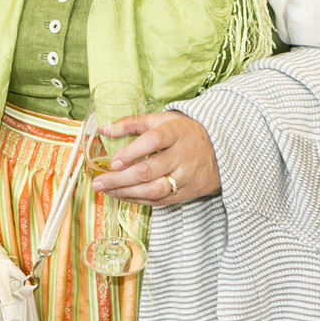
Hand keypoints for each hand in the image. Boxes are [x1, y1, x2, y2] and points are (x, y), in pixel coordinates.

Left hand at [88, 111, 220, 205]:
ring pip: (154, 189)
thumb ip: (131, 123)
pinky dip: (138, 199)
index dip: (132, 152)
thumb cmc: (184, 133)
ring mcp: (188, 176)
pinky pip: (160, 200)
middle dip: (120, 179)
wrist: (222, 149)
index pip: (154, 141)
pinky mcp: (188, 192)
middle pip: (149, 170)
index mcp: (177, 132)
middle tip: (98, 182)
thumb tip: (102, 129)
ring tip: (106, 190)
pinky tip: (121, 195)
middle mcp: (184, 155)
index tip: (113, 161)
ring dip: (126, 192)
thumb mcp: (162, 120)